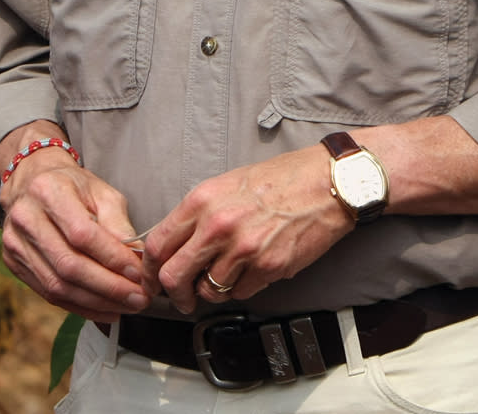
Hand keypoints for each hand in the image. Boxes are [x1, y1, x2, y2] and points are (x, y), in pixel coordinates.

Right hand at [0, 154, 151, 321]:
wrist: (32, 183)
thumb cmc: (73, 186)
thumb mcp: (101, 191)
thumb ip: (118, 222)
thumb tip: (137, 257)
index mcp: (48, 191)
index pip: (82, 234)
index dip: (112, 257)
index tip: (138, 272)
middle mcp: (25, 219)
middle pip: (69, 265)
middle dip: (108, 287)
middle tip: (139, 297)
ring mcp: (15, 244)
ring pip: (58, 286)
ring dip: (97, 302)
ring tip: (127, 306)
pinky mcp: (14, 265)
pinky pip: (49, 295)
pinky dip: (81, 307)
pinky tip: (106, 310)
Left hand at [141, 146, 351, 313]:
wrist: (326, 182)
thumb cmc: (281, 179)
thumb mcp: (228, 184)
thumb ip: (198, 214)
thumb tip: (174, 245)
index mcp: (203, 200)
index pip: (158, 244)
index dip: (151, 269)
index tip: (155, 278)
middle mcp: (218, 224)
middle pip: (174, 276)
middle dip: (175, 293)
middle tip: (182, 297)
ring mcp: (243, 248)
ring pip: (208, 291)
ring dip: (214, 289)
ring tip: (229, 273)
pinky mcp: (268, 267)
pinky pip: (240, 293)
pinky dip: (243, 287)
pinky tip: (254, 267)